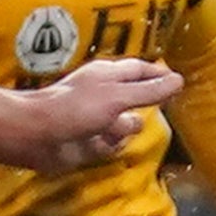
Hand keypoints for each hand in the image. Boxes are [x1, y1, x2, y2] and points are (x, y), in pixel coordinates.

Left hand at [0, 56, 182, 173]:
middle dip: (143, 107)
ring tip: (110, 130)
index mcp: (109, 76)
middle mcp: (106, 95)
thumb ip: (149, 91)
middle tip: (152, 110)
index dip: (159, 75)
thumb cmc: (75, 108)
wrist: (36, 135)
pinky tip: (98, 144)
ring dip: (123, 130)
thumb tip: (178, 80)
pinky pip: (113, 145)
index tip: (178, 82)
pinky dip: (108, 146)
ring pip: (128, 125)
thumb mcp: (118, 96)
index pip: (141, 70)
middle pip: (138, 99)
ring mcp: (98, 120)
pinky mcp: (91, 142)